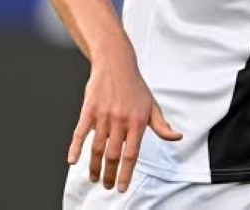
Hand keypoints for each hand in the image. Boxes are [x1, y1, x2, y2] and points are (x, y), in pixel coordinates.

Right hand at [68, 45, 182, 192]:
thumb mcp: (152, 105)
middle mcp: (120, 119)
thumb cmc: (135, 86)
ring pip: (96, 147)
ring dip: (94, 166)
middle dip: (110, 174)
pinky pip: (80, 132)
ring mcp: (103, 114)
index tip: (122, 187)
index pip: (131, 154)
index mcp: (137, 121)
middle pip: (113, 155)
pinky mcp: (89, 109)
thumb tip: (177, 137)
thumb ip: (162, 125)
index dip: (126, 173)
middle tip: (107, 186)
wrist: (116, 63)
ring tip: (94, 178)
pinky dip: (75, 148)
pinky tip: (72, 161)